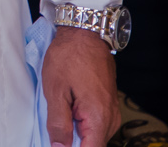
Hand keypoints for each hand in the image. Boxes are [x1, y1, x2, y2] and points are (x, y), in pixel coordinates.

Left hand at [41, 25, 118, 146]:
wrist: (85, 33)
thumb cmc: (69, 56)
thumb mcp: (55, 91)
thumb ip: (58, 124)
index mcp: (98, 118)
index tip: (58, 143)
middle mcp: (110, 118)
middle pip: (92, 145)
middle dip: (72, 141)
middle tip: (56, 124)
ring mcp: (111, 112)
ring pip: (93, 136)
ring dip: (76, 131)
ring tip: (62, 110)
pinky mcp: (108, 105)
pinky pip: (95, 124)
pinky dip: (81, 122)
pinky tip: (69, 108)